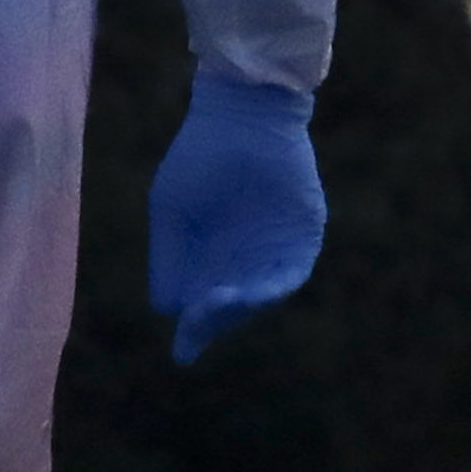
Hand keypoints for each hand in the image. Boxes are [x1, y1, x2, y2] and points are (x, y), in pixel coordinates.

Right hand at [148, 70, 324, 364]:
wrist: (240, 117)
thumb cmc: (198, 160)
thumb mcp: (171, 211)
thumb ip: (169, 259)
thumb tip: (167, 310)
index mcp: (209, 257)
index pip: (203, 306)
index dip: (195, 331)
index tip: (182, 355)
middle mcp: (243, 260)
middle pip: (232, 307)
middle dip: (213, 320)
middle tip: (196, 324)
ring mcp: (275, 250)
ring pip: (261, 296)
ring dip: (239, 308)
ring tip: (213, 308)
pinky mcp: (303, 237)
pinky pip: (290, 274)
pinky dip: (269, 289)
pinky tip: (245, 292)